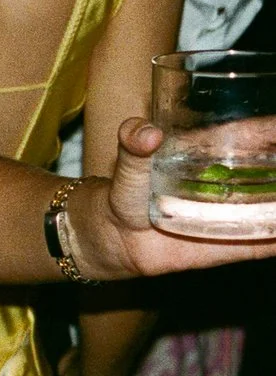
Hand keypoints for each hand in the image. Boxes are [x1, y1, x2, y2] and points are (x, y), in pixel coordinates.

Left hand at [82, 119, 275, 278]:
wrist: (114, 237)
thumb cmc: (123, 192)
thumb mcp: (128, 164)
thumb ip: (133, 146)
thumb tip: (144, 132)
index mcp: (216, 152)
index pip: (261, 134)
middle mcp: (235, 181)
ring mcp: (237, 212)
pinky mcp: (232, 242)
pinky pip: (268, 242)